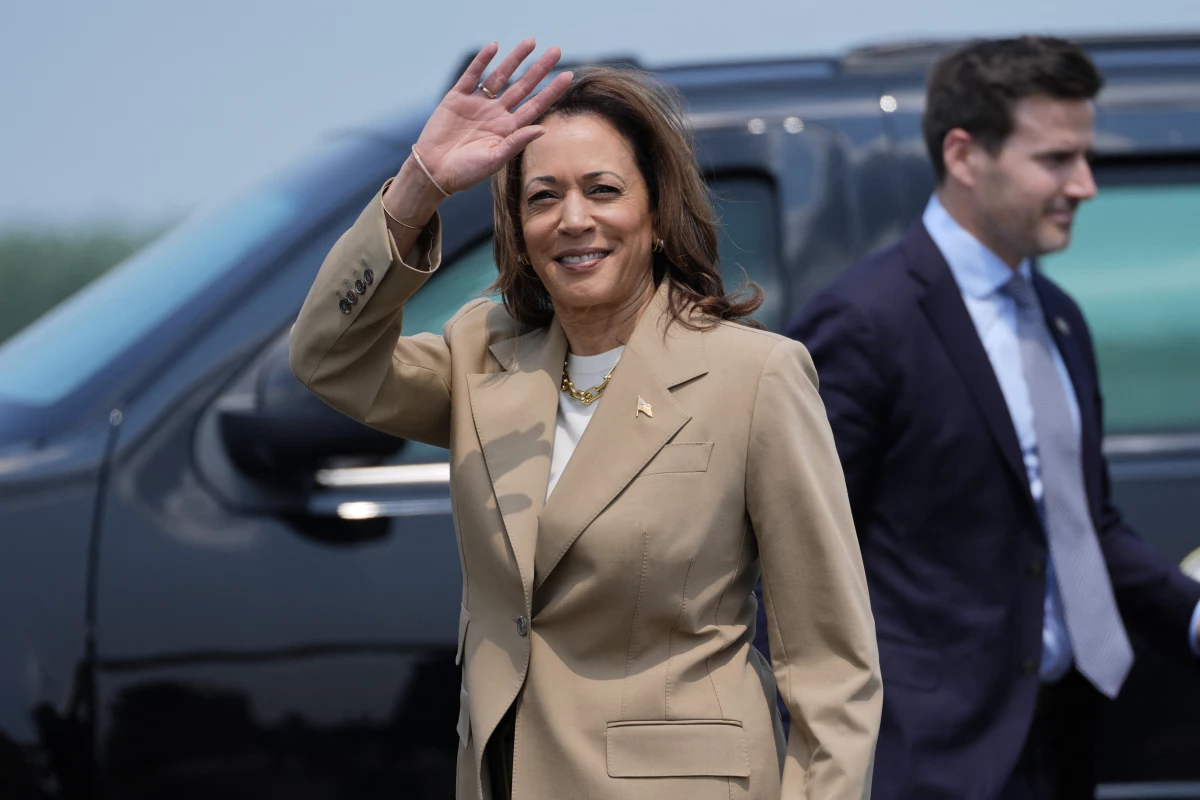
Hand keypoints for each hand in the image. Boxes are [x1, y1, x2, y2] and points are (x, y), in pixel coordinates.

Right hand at [410, 39, 572, 195]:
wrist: (434, 171)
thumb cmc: (465, 172)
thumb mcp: (495, 159)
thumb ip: (517, 142)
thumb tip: (544, 129)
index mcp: (508, 130)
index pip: (535, 106)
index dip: (551, 91)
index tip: (568, 76)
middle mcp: (496, 114)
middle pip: (522, 86)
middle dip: (539, 69)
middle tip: (556, 51)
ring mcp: (477, 104)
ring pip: (500, 76)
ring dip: (515, 59)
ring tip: (530, 42)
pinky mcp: (457, 98)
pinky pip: (472, 75)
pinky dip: (482, 61)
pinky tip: (494, 47)